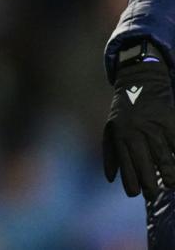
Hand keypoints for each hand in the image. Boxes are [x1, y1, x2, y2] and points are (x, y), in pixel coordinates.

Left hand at [104, 57, 174, 197]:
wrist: (139, 81)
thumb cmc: (124, 111)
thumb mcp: (110, 128)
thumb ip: (109, 154)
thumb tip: (111, 179)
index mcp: (120, 134)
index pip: (124, 162)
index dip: (129, 179)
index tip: (134, 194)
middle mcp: (135, 131)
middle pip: (143, 160)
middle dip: (148, 180)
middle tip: (152, 195)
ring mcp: (153, 125)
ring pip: (162, 153)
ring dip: (168, 172)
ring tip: (171, 185)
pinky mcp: (169, 120)